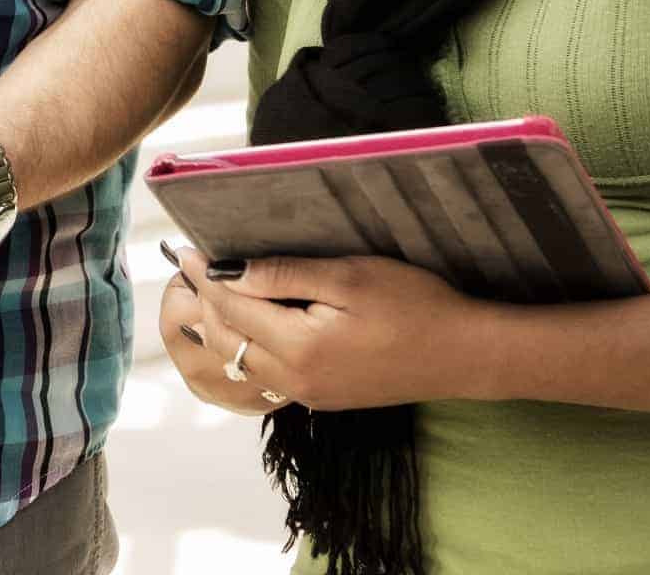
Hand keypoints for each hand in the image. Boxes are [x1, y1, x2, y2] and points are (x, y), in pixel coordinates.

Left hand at [174, 247, 497, 413]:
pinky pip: (266, 374)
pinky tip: (253, 320)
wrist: (465, 355)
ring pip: (241, 361)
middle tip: (192, 268)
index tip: (185, 250)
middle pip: (226, 340)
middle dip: (204, 303)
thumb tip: (227, 269)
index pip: (231, 308)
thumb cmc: (415, 306)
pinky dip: (248, 347)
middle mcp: (296, 380)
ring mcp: (309, 395)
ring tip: (214, 289)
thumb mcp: (348, 277)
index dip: (205, 276)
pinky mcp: (322, 398)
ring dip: (222, 327)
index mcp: (299, 348)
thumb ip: (283, 275)